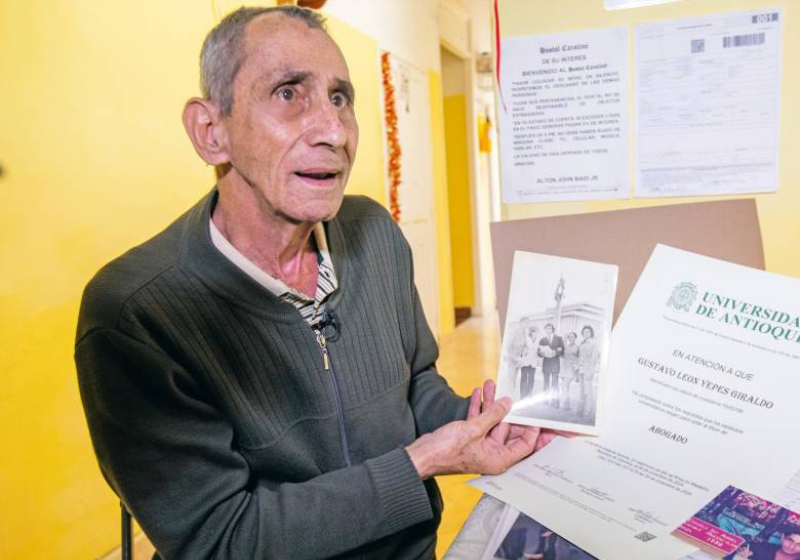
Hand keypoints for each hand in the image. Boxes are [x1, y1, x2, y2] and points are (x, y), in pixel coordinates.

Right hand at [406, 380, 540, 478]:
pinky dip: (479, 408)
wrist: (422, 455)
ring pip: (491, 421)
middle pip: (507, 430)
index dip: (530, 428)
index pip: (524, 444)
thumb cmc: (445, 452)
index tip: (532, 412)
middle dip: (506, 409)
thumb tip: (507, 404)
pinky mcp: (469, 438)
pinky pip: (479, 421)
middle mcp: (492, 454)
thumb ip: (492, 415)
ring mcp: (480, 445)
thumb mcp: (473, 430)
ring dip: (490, 403)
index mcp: (498, 460)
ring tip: (490, 385)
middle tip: (510, 392)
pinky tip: (478, 393)